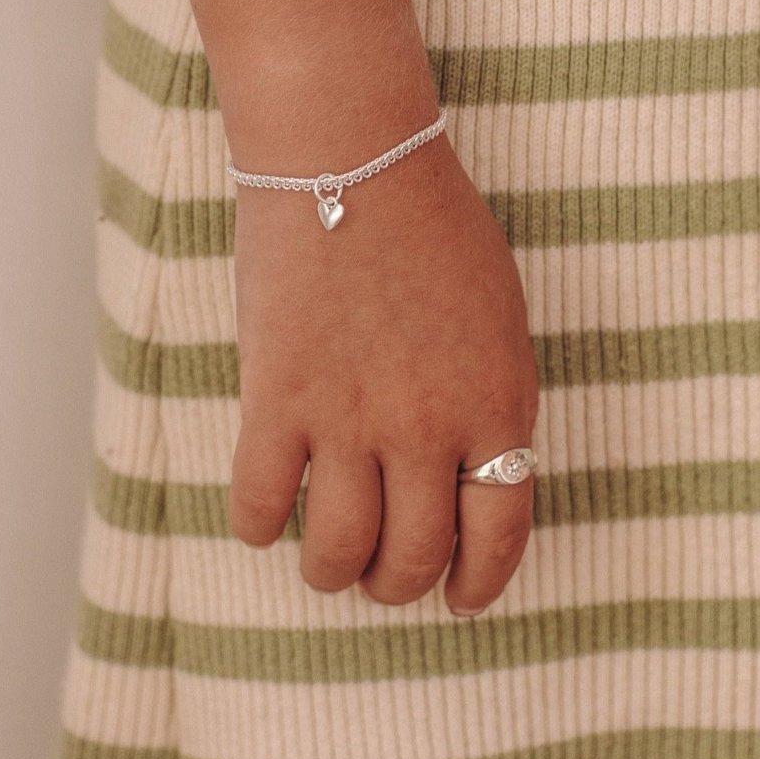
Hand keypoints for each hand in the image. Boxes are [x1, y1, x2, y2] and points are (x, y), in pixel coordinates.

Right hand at [227, 123, 539, 614]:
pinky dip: (260, 527)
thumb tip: (470, 474)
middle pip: (414, 556)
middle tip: (385, 576)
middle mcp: (427, 427)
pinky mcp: (276, 400)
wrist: (351, 159)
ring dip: (332, 574)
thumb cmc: (436, 228)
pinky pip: (260, 504)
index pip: (499, 533)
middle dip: (400, 585)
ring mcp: (348, 418)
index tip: (461, 599)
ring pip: (338, 552)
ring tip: (328, 564)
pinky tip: (267, 517)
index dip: (480, 583)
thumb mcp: (499, 321)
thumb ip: (491, 403)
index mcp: (496, 404)